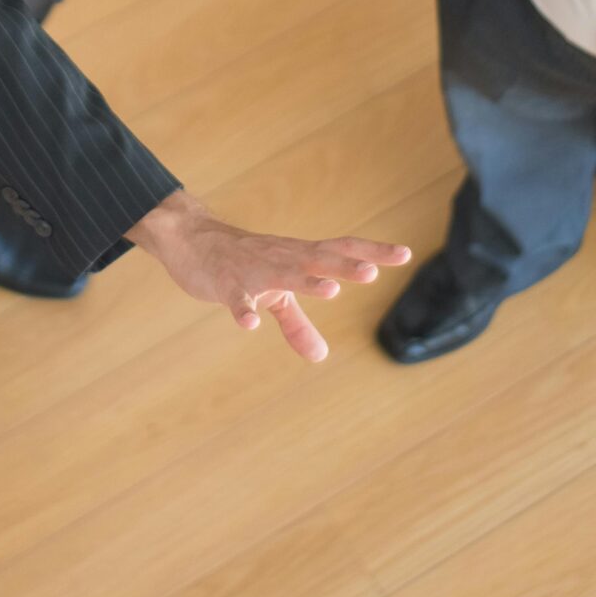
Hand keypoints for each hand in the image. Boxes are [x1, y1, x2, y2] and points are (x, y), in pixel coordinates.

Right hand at [126, 190, 410, 360]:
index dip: (372, 250)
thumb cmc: (240, 264)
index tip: (406, 253)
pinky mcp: (226, 283)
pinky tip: (249, 325)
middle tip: (373, 272)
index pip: (341, 249)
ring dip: (305, 281)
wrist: (189, 239)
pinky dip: (242, 308)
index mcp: (298, 257)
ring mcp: (253, 269)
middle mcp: (281, 258)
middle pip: (318, 259)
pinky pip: (236, 297)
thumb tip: (322, 357)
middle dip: (345, 266)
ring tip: (330, 289)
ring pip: (282, 273)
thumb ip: (298, 326)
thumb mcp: (273, 296)